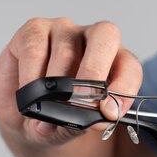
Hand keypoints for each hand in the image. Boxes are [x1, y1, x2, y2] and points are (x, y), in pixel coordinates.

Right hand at [0, 17, 141, 146]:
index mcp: (115, 61)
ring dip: (56, 86)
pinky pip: (35, 50)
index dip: (123, 87)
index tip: (109, 113)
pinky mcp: (33, 31)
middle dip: (94, 73)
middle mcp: (92, 39)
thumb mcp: (75, 126)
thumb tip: (87, 120)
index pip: (129, 66)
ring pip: (65, 51)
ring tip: (45, 108)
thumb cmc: (59, 115)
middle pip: (104, 36)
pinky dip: (32, 77)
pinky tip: (28, 93)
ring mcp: (63, 31)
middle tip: (81, 103)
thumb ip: (84, 122)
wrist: (27, 116)